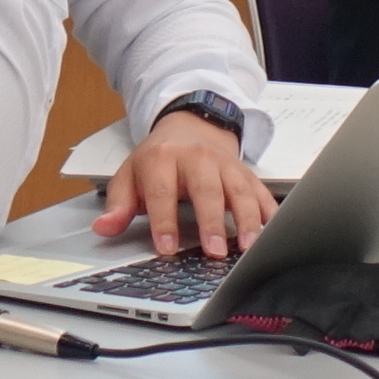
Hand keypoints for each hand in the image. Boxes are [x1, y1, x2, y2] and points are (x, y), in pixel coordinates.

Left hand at [92, 106, 276, 260]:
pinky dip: (269, 213)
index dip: (164, 221)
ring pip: (240, 190)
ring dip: (246, 220)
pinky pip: (261, 192)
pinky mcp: (246, 172)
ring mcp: (225, 165)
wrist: (189, 126)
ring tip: (249, 248)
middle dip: (211, 221)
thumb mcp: (130, 175)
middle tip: (214, 252)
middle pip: (206, 189)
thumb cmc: (158, 158)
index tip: (166, 249)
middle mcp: (197, 158)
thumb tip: (103, 228)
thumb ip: (118, 204)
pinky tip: (274, 234)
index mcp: (163, 158)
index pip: (162, 191)